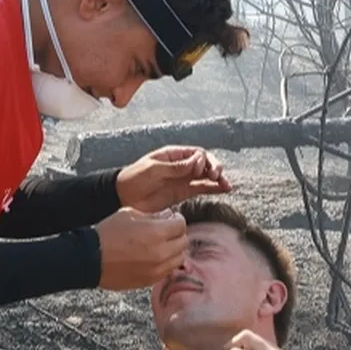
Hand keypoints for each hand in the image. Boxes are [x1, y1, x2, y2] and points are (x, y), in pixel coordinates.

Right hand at [94, 207, 187, 289]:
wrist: (90, 258)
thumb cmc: (107, 232)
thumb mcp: (129, 213)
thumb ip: (152, 215)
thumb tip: (167, 217)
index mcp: (157, 232)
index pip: (181, 225)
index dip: (176, 219)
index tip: (170, 218)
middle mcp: (161, 252)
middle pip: (184, 242)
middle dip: (177, 234)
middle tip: (167, 231)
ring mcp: (156, 269)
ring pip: (179, 259)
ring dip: (174, 251)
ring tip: (162, 246)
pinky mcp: (149, 281)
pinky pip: (167, 271)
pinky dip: (165, 263)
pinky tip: (154, 257)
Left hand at [115, 146, 231, 212]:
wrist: (123, 196)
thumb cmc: (134, 178)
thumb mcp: (153, 170)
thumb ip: (175, 167)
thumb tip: (196, 162)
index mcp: (173, 155)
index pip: (196, 153)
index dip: (202, 160)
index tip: (198, 169)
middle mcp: (181, 165)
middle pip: (205, 163)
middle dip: (214, 168)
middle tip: (217, 176)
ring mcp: (183, 179)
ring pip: (206, 177)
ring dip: (218, 180)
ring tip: (227, 185)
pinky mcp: (183, 193)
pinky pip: (201, 189)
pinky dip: (213, 189)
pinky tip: (223, 190)